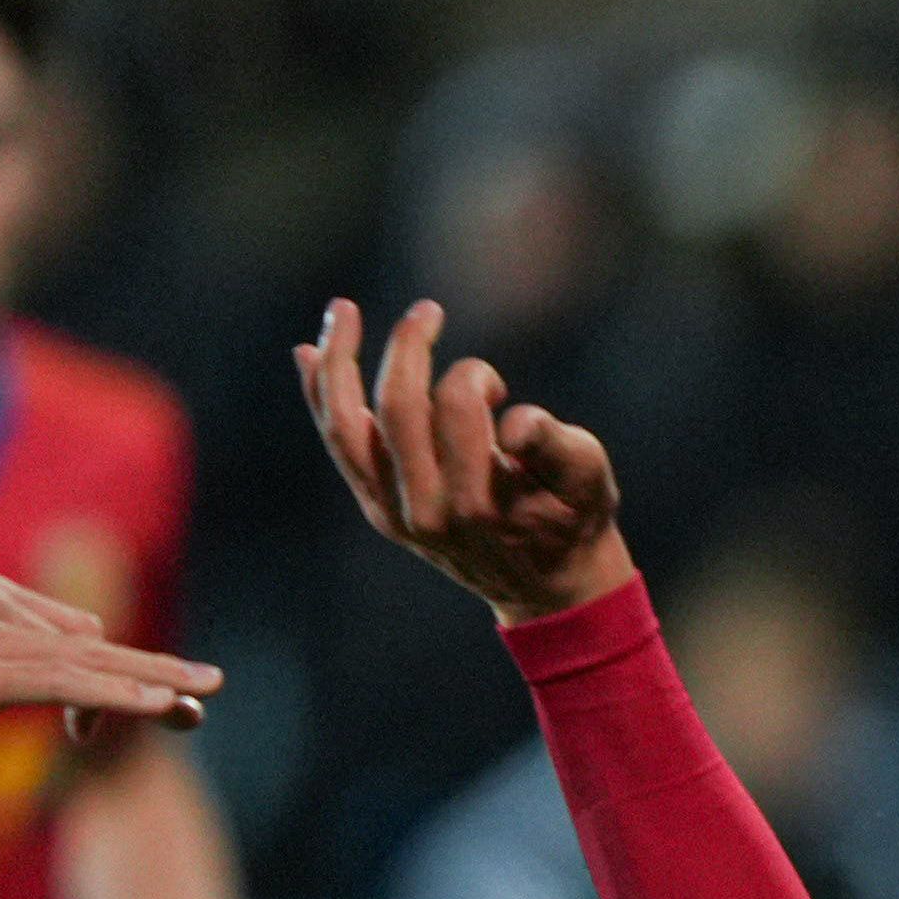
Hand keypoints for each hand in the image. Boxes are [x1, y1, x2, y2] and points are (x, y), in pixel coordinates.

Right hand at [0, 577, 219, 744]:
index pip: (63, 632)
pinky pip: (68, 681)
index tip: (130, 710)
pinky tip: (160, 704)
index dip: (101, 673)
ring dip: (154, 682)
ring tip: (205, 698)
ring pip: (92, 659)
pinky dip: (118, 693)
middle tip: (207, 690)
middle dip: (151, 671)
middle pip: (93, 640)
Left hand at [296, 300, 636, 624]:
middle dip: (409, 346)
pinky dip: (321, 397)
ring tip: (341, 311)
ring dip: (339, 363)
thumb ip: (558, 445)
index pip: (458, 405)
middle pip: (397, 407)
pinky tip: (310, 353)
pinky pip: (340, 444)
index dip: (477, 377)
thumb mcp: (589, 480)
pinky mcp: (377, 508)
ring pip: (347, 426)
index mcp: (480, 502)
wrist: (546, 587)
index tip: (498, 389)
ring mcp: (393, 512)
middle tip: (428, 311)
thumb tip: (514, 423)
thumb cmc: (572, 517)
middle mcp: (426, 512)